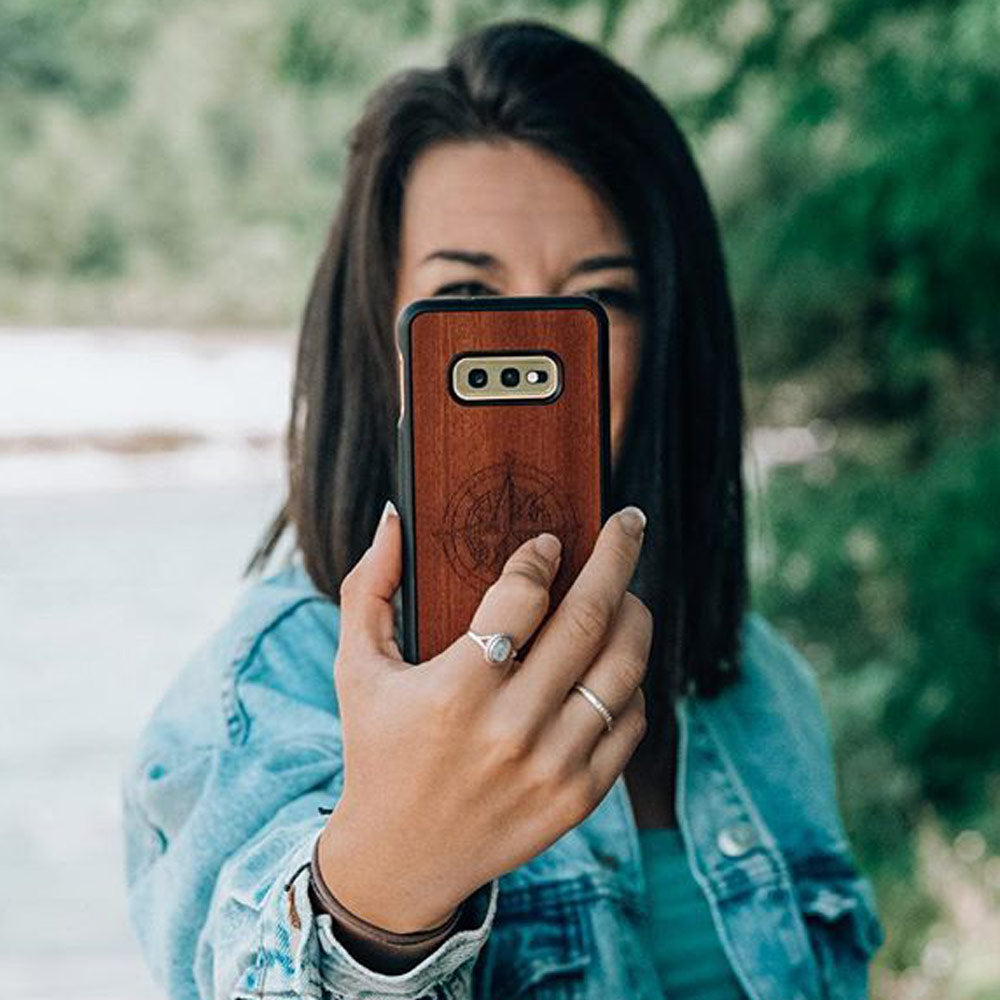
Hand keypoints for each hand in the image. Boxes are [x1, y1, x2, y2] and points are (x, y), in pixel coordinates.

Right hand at [317, 500, 650, 931]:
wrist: (402, 858)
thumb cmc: (378, 749)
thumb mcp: (356, 668)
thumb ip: (369, 586)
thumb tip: (396, 515)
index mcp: (454, 693)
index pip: (521, 598)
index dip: (541, 557)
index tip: (548, 541)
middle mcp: (510, 731)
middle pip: (588, 621)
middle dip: (617, 558)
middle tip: (628, 522)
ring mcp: (552, 768)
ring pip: (623, 668)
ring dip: (634, 615)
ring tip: (626, 591)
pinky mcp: (578, 797)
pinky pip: (629, 720)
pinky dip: (630, 681)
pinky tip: (613, 660)